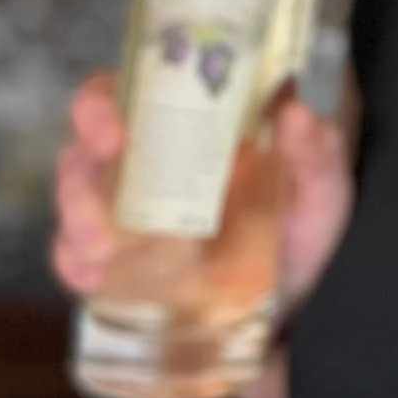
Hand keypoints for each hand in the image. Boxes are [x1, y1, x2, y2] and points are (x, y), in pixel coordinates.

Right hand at [52, 71, 354, 314]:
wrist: (298, 304)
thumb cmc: (304, 227)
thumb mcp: (323, 189)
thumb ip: (317, 153)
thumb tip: (297, 114)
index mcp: (191, 126)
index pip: (130, 93)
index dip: (104, 104)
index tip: (113, 131)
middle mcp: (149, 162)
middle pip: (86, 147)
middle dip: (80, 171)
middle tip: (102, 200)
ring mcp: (129, 214)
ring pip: (74, 199)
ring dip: (74, 218)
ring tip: (98, 245)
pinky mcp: (121, 265)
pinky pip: (76, 258)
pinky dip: (73, 264)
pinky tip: (91, 276)